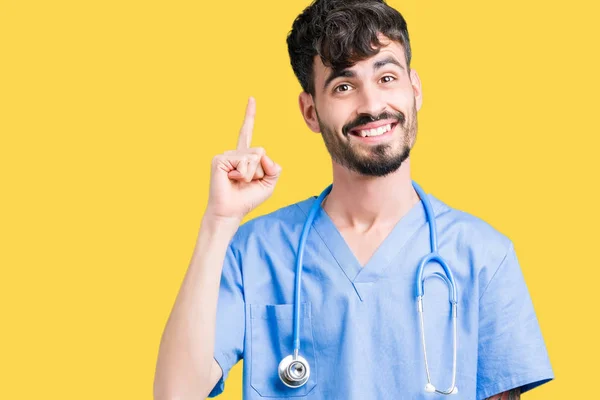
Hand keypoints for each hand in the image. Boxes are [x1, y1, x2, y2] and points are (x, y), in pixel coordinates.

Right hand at [205, 97, 281, 222]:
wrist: (231, 211)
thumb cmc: (247, 199)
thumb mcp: (269, 183)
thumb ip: (274, 167)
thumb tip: (262, 154)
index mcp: (245, 156)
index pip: (248, 132)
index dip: (249, 115)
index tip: (251, 98)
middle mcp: (234, 152)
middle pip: (261, 152)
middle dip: (261, 171)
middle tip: (246, 183)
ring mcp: (226, 155)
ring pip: (253, 157)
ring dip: (251, 175)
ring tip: (238, 182)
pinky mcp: (219, 160)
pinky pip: (243, 162)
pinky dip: (243, 175)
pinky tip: (231, 180)